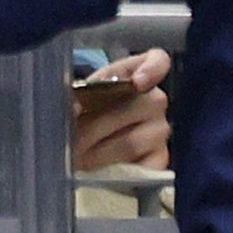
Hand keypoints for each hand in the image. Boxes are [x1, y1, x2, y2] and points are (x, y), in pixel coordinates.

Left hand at [72, 49, 170, 170]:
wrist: (82, 148)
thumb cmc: (81, 114)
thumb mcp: (74, 100)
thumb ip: (74, 97)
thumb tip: (74, 108)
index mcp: (134, 73)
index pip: (158, 61)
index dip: (152, 70)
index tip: (138, 82)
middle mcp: (155, 99)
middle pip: (138, 107)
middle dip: (97, 127)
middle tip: (71, 141)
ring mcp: (161, 131)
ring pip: (133, 142)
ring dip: (100, 153)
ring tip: (77, 158)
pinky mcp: (160, 160)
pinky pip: (142, 168)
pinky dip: (117, 171)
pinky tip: (99, 171)